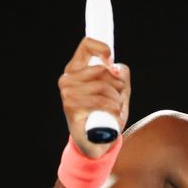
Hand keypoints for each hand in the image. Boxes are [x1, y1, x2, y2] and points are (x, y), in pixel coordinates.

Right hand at [58, 37, 130, 157]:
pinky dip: (113, 108)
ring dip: (117, 100)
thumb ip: (120, 75)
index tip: (111, 61)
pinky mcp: (71, 108)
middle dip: (118, 85)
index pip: (87, 45)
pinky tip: (113, 116)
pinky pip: (99, 101)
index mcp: (76, 70)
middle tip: (118, 98)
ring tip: (116, 110)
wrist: (98, 142)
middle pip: (102, 70)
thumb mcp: (119, 92)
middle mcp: (67, 79)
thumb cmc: (107, 114)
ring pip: (103, 86)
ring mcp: (67, 94)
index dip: (103, 49)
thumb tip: (116, 68)